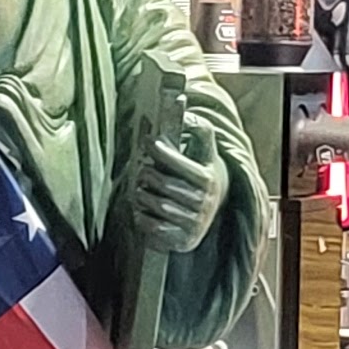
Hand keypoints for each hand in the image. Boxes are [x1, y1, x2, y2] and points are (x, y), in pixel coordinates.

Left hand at [129, 117, 229, 249]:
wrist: (208, 213)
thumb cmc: (199, 176)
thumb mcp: (206, 153)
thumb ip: (200, 130)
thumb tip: (186, 108)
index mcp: (208, 178)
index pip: (181, 164)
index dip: (162, 152)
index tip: (148, 142)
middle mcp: (204, 202)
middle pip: (163, 184)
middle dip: (147, 173)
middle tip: (141, 169)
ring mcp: (194, 222)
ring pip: (155, 204)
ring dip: (141, 194)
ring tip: (140, 189)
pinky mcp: (182, 239)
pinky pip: (152, 226)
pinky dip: (141, 216)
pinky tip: (141, 209)